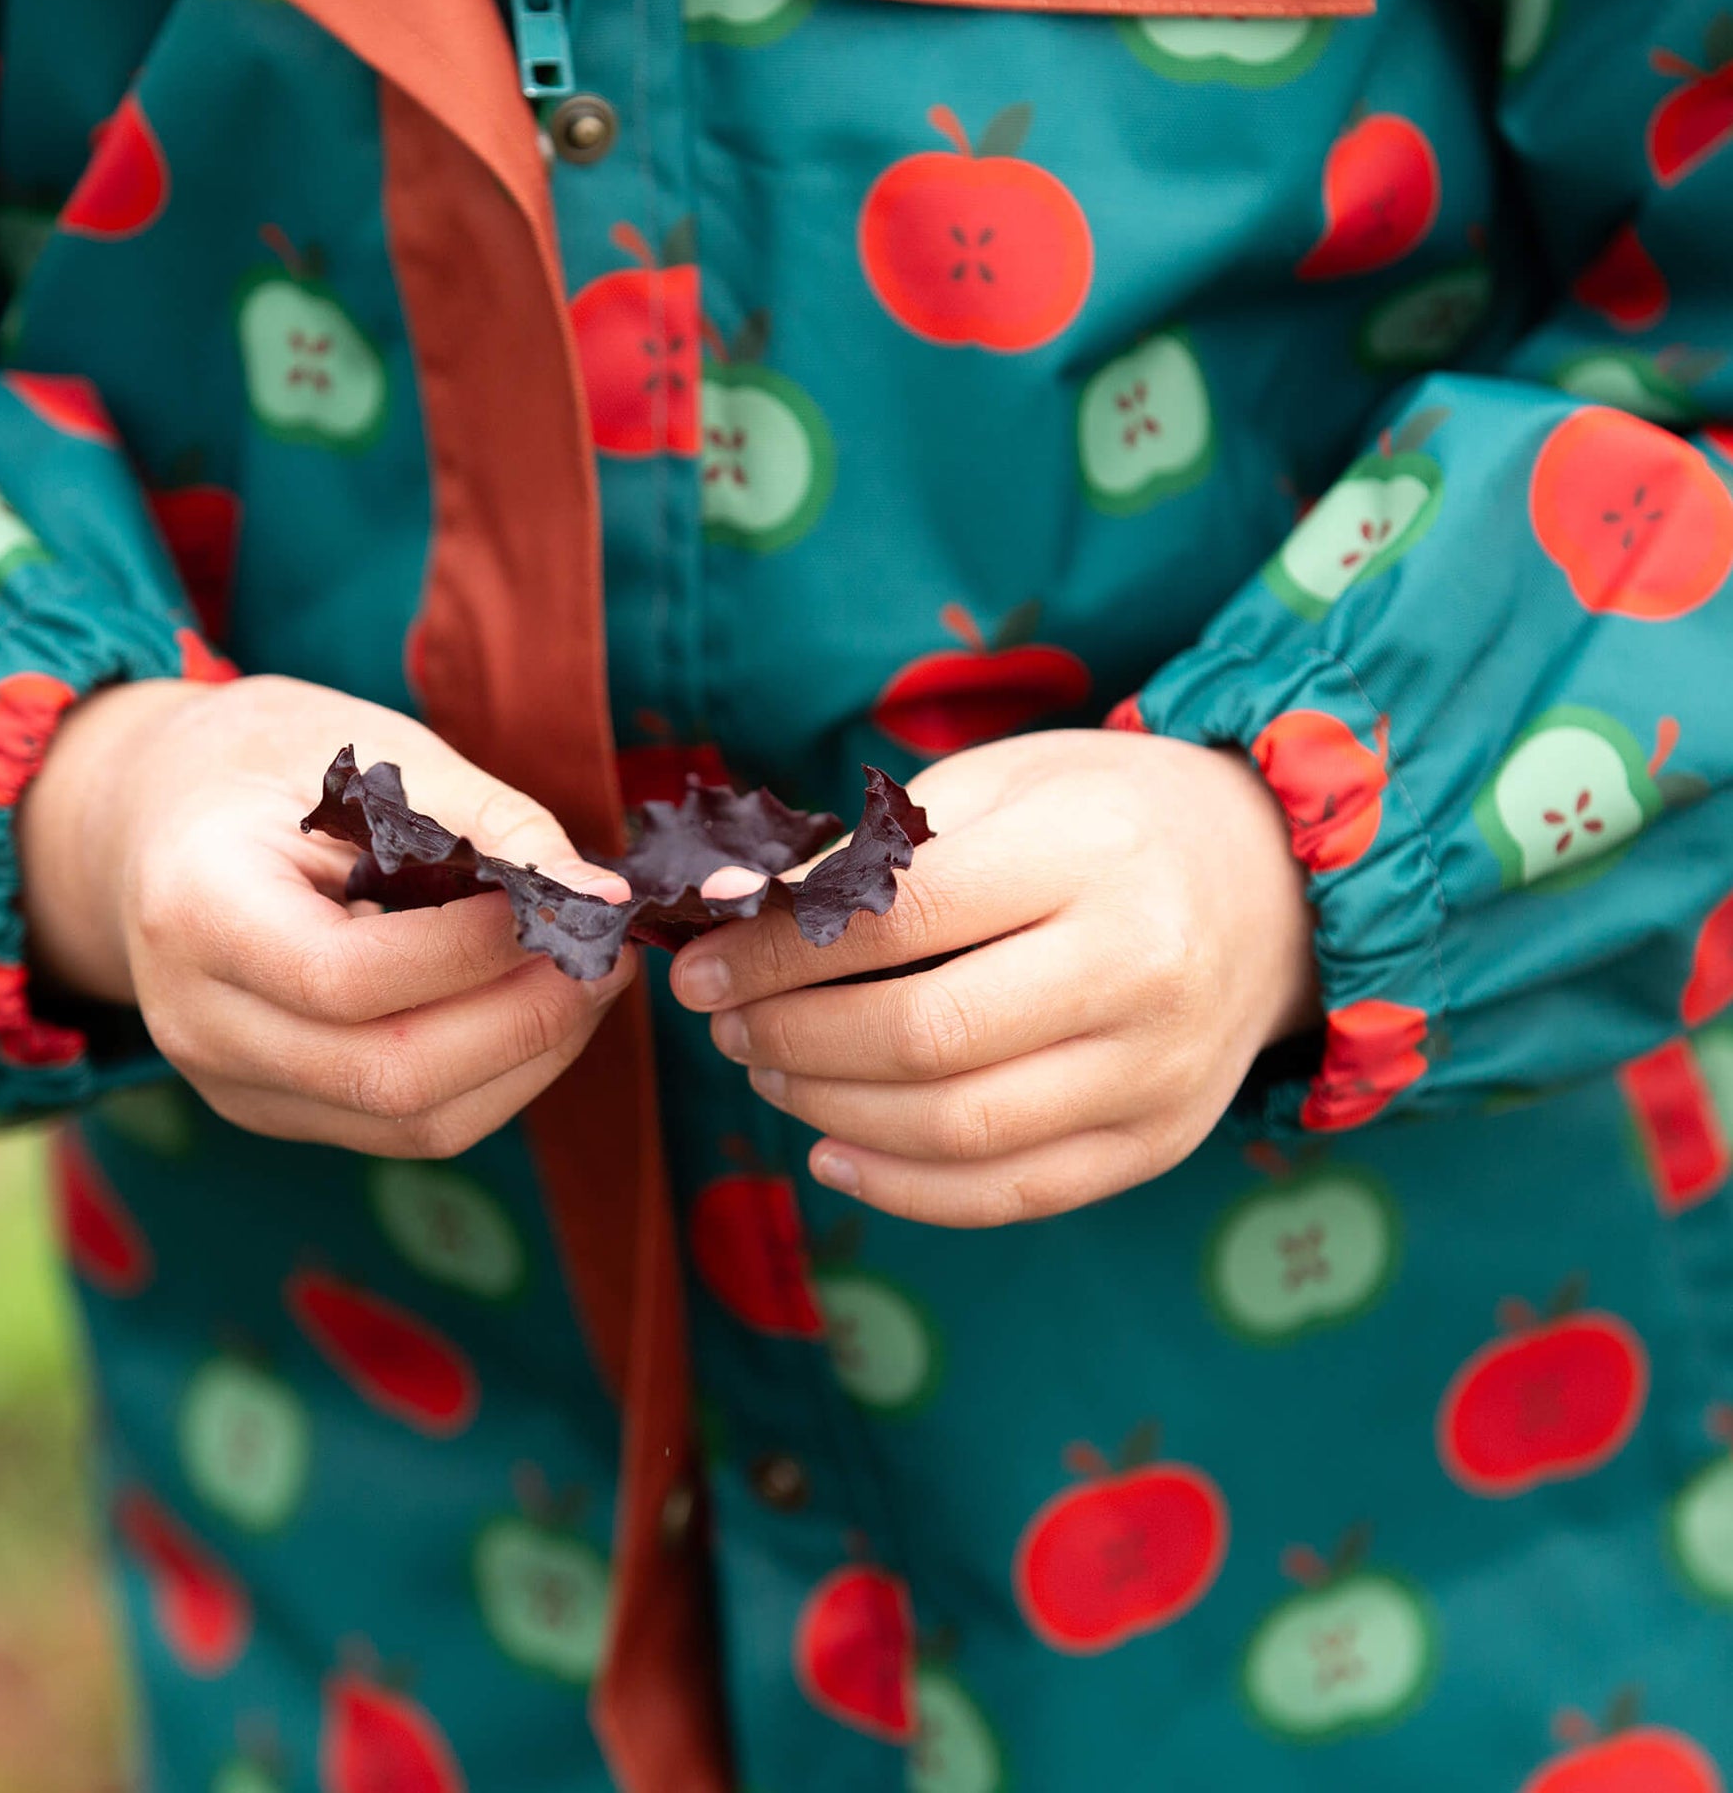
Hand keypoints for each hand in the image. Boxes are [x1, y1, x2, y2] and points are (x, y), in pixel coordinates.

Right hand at [19, 673, 637, 1156]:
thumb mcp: (363, 747)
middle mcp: (199, 1023)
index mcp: (194, 911)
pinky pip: (407, 1127)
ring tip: (590, 978)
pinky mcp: (278, 1108)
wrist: (150, 819)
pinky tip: (538, 1008)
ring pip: (412, 1123)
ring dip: (528, 1059)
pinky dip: (496, 1076)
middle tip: (608, 954)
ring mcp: (233, 1084)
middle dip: (527, 1021)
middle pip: (388, 1077)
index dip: (477, 953)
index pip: (349, 978)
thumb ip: (481, 816)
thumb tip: (596, 895)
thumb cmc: (263, 763)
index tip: (573, 903)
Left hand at [670, 730, 1319, 1225]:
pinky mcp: (1157, 1140)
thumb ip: (882, 847)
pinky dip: (904, 1188)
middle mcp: (1138, 967)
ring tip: (771, 1072)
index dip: (775, 952)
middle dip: (792, 1038)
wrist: (1276, 886)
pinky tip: (834, 1150)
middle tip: (726, 1026)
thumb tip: (741, 915)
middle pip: (922, 1036)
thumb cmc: (1110, 816)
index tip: (698, 965)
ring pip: (957, 1129)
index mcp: (1091, 852)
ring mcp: (1156, 1069)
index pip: (897, 917)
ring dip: (831, 1110)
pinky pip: (1011, 1193)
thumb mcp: (1007, 782)